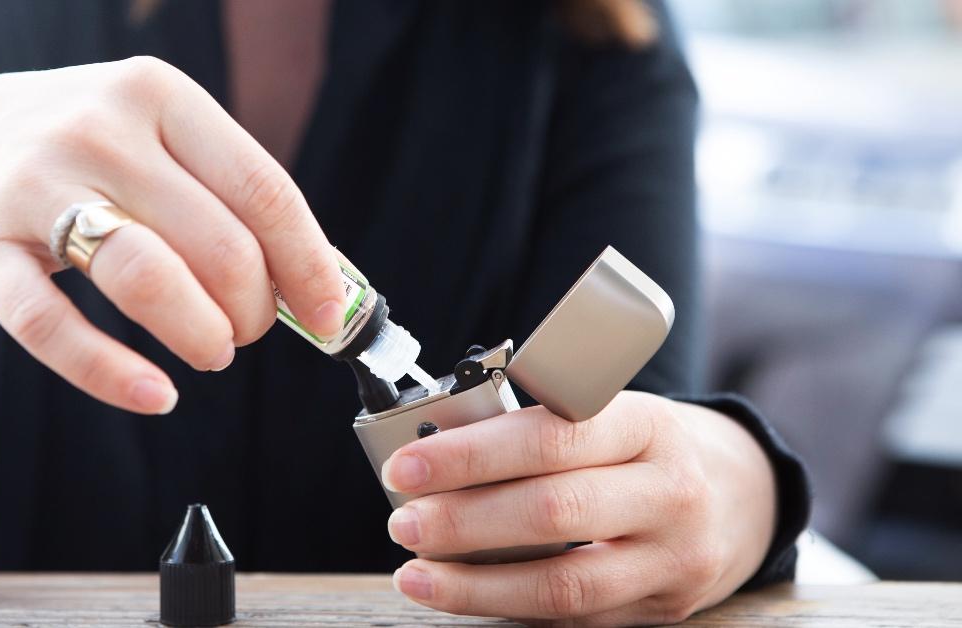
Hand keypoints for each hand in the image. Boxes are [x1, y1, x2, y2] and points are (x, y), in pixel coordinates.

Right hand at [0, 57, 345, 415]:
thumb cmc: (78, 155)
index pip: (263, 190)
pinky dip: (112, 374)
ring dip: (202, 335)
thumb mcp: (154, 140)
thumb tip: (323, 281)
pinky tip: (155, 394)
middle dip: (253, 312)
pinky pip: (53, 326)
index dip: (308, 265)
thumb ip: (229, 197)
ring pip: (146, 279)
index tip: (330, 315)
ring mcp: (33, 185)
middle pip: (218, 246)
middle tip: (247, 331)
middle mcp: (98, 130)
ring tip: (212, 352)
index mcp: (159, 96)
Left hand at [381, 391, 776, 625]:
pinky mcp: (664, 607)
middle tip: (403, 523)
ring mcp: (674, 559)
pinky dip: (512, 607)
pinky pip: (576, 618)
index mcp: (647, 424)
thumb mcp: (611, 412)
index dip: (470, 456)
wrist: (746, 492)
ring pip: (563, 585)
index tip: (406, 466)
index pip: (549, 439)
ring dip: (476, 585)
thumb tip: (436, 450)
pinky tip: (467, 596)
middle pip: (553, 513)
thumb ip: (540, 429)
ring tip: (417, 574)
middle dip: (463, 523)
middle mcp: (670, 492)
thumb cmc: (652, 443)